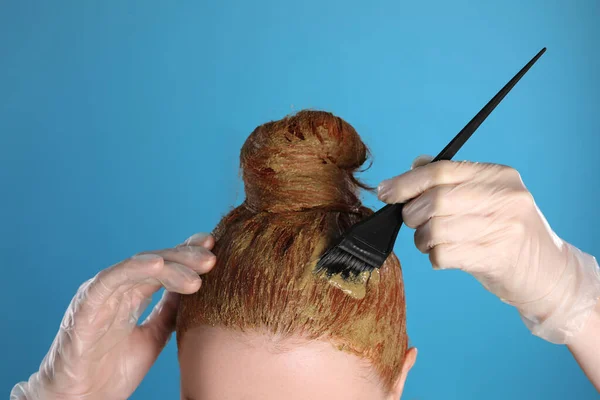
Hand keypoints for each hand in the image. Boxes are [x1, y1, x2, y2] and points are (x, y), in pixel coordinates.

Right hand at [11, 233, 216, 399]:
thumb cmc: (112, 370)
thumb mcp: (155, 336)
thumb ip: (170, 311)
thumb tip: (197, 287)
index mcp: (134, 294)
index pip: (165, 266)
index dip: (188, 254)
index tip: (214, 246)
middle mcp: (119, 289)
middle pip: (157, 262)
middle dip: (185, 257)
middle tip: (212, 259)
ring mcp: (102, 295)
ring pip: (139, 267)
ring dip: (170, 265)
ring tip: (198, 272)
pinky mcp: (85, 306)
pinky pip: (109, 280)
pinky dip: (132, 269)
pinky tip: (158, 265)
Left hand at [377, 156, 599, 343]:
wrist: (548, 273)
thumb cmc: (507, 232)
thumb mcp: (488, 197)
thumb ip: (452, 179)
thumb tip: (415, 165)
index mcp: (499, 175)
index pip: (441, 171)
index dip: (406, 182)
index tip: (385, 192)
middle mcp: (505, 197)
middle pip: (435, 200)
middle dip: (412, 214)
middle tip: (413, 223)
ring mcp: (504, 227)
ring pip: (436, 229)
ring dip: (422, 239)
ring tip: (431, 242)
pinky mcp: (497, 257)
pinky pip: (444, 254)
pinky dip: (435, 257)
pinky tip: (446, 256)